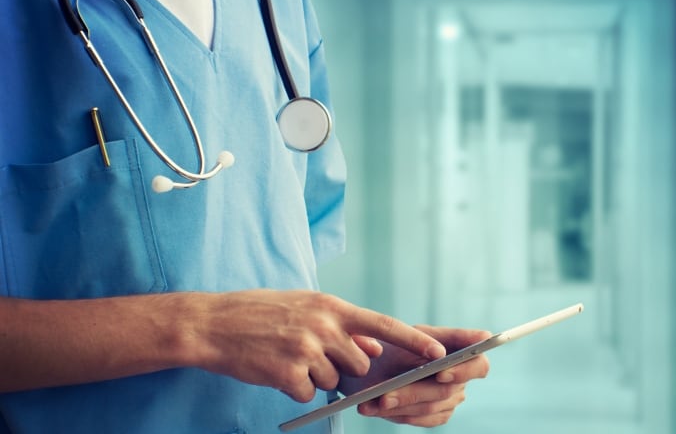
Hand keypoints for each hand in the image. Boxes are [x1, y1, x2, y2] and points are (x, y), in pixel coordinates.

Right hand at [190, 290, 445, 402]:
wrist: (213, 324)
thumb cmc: (259, 313)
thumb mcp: (303, 307)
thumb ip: (339, 324)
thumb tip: (371, 345)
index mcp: (330, 306)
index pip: (383, 325)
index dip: (413, 341)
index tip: (439, 352)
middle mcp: (323, 326)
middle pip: (359, 362)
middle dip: (344, 367)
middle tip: (313, 355)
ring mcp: (306, 350)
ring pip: (332, 380)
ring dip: (314, 377)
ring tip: (286, 356)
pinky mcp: (288, 373)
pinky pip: (307, 393)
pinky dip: (293, 388)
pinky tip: (274, 369)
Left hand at [340, 326, 490, 426]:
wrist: (377, 362)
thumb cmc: (393, 342)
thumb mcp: (403, 333)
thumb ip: (420, 340)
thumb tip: (436, 352)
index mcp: (458, 348)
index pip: (479, 363)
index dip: (464, 370)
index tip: (442, 372)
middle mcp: (460, 374)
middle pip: (446, 390)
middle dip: (414, 392)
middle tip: (387, 396)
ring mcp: (452, 396)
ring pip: (430, 407)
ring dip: (400, 404)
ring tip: (375, 402)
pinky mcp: (439, 413)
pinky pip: (423, 419)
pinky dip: (398, 413)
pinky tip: (375, 408)